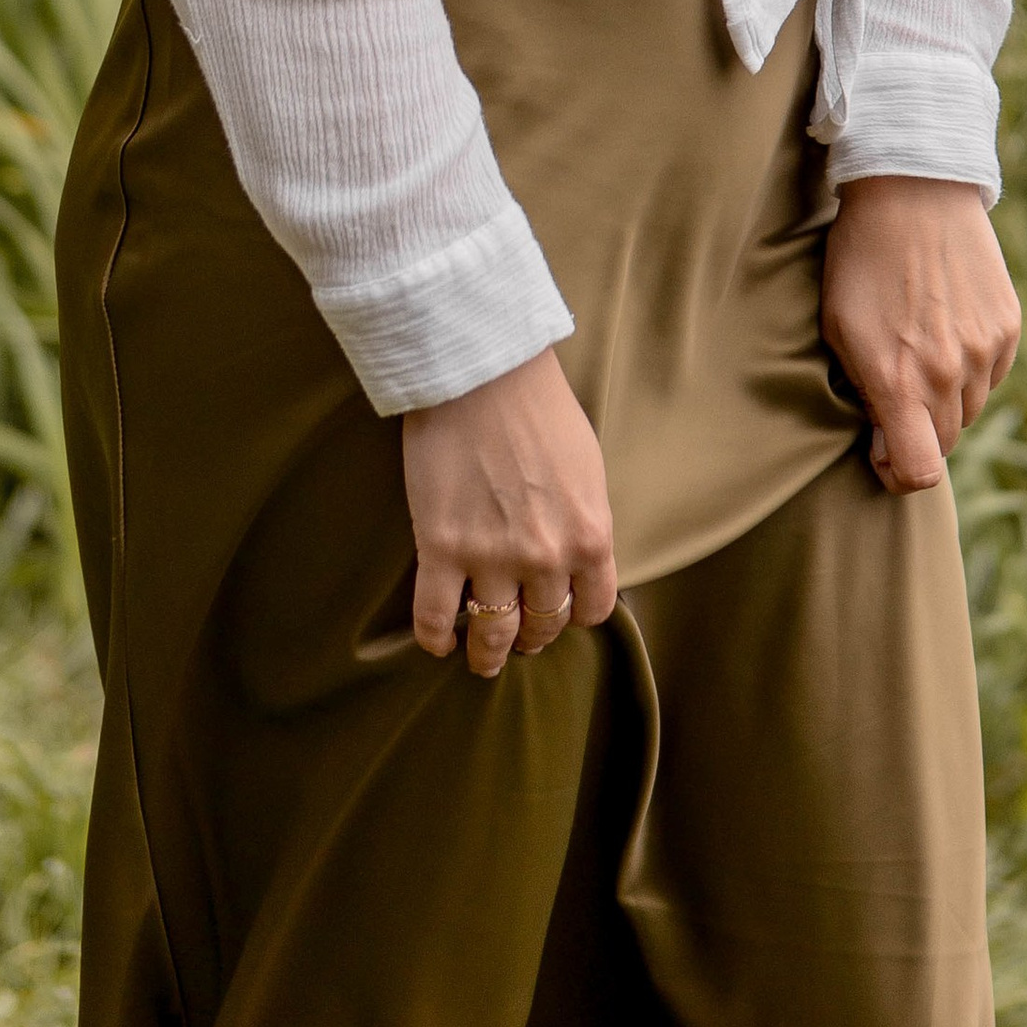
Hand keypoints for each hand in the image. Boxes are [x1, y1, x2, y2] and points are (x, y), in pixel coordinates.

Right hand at [402, 348, 617, 679]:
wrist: (482, 370)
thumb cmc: (538, 406)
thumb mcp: (586, 466)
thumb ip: (583, 518)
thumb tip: (576, 554)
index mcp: (590, 534)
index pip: (591, 609)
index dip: (573, 615)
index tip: (558, 612)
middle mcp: (547, 556)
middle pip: (542, 625)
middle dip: (531, 635)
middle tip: (518, 634)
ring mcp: (493, 556)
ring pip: (493, 634)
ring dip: (487, 653)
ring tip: (480, 656)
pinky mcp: (442, 548)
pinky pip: (435, 618)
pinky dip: (436, 638)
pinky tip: (439, 639)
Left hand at [822, 175, 1021, 493]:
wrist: (913, 189)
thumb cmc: (861, 258)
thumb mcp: (838, 327)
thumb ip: (863, 390)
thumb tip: (882, 432)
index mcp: (899, 380)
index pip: (919, 472)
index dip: (897, 475)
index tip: (880, 450)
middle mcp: (948, 373)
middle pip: (943, 443)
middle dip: (917, 432)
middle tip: (895, 393)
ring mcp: (984, 349)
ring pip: (968, 409)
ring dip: (945, 398)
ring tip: (920, 349)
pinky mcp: (1008, 326)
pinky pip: (991, 374)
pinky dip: (971, 367)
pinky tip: (947, 326)